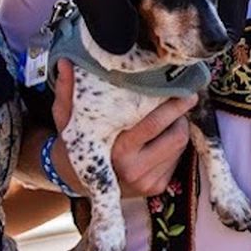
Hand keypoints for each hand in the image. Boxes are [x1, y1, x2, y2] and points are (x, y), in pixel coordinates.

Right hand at [49, 61, 198, 197]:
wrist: (75, 180)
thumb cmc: (74, 143)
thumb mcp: (68, 118)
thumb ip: (67, 92)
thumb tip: (65, 62)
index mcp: (117, 152)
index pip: (154, 125)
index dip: (173, 106)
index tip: (185, 90)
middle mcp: (134, 171)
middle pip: (176, 136)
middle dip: (180, 116)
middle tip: (181, 99)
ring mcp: (147, 183)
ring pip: (180, 146)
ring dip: (179, 128)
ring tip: (168, 118)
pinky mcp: (156, 188)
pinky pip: (177, 160)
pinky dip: (173, 145)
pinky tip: (160, 138)